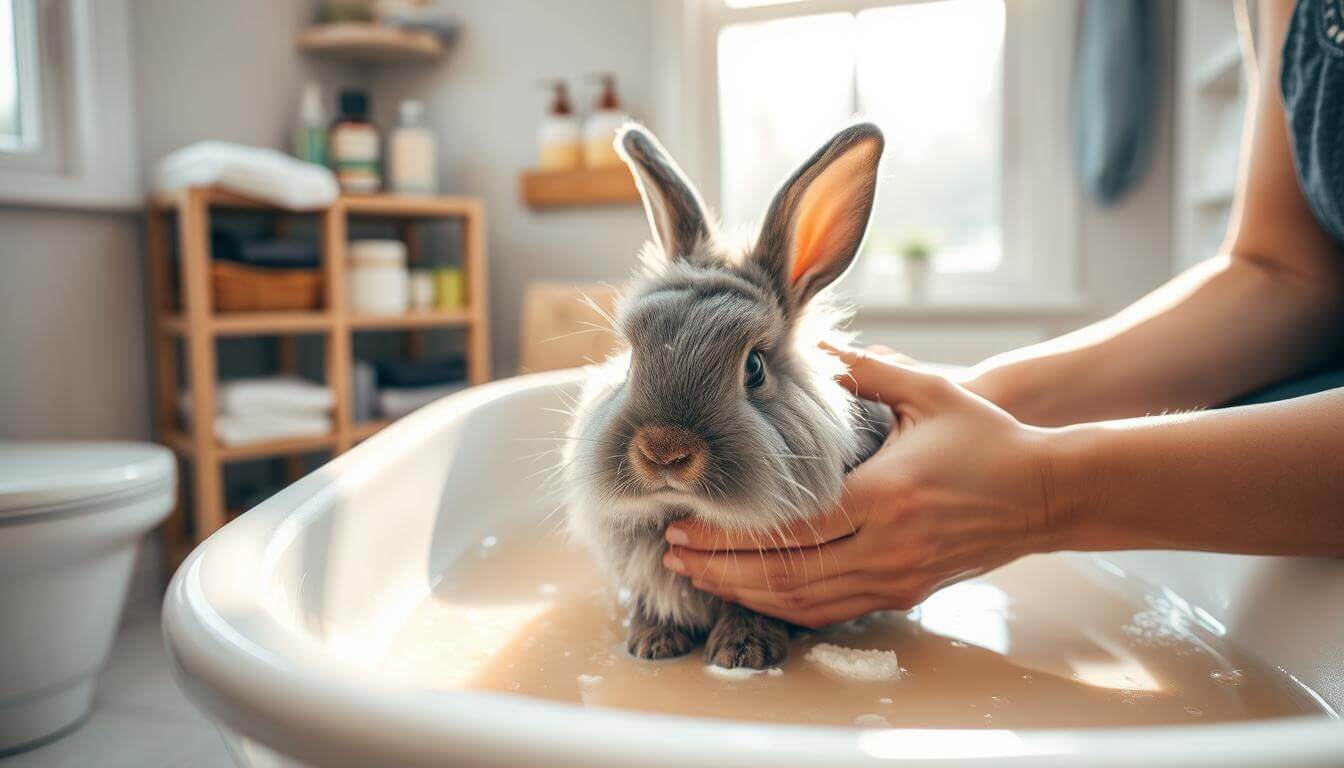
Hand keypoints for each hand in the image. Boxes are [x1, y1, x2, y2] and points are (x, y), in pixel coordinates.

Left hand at [661, 345, 1072, 627]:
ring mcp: (897, 577)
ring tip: (697, 575)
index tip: (684, 520)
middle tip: (671, 553)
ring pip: (805, 600)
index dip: (730, 532)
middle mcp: (888, 545)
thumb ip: (865, 370)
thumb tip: (812, 346)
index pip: (792, 527)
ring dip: (744, 592)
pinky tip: (751, 592)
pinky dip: (785, 604)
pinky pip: (833, 609)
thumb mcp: (928, 391)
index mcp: (887, 494)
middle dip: (721, 568)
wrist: (1048, 493)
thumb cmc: (987, 437)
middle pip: (787, 573)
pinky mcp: (905, 592)